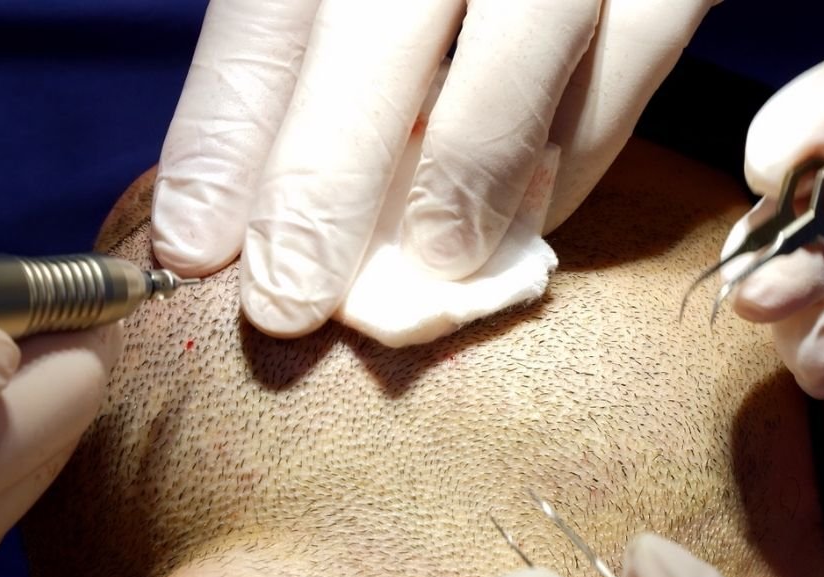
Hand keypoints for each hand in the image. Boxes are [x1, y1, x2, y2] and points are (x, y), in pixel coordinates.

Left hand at [151, 0, 715, 336]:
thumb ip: (310, 36)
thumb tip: (241, 188)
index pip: (266, 15)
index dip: (227, 136)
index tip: (197, 245)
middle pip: (375, 39)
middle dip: (323, 185)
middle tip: (290, 302)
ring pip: (515, 58)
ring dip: (462, 181)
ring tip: (431, 268)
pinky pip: (626, 73)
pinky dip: (576, 160)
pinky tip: (531, 218)